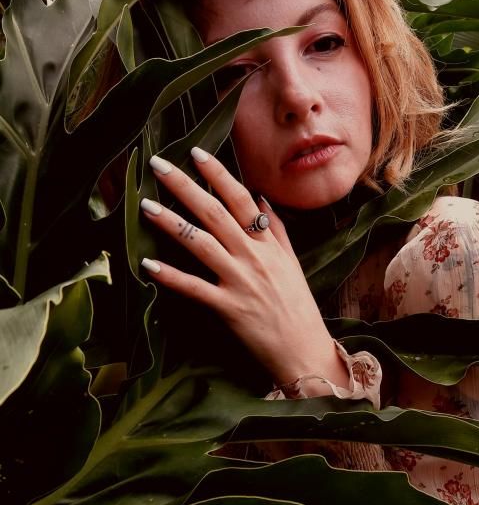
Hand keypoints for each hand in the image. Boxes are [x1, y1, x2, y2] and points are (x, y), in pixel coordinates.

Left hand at [140, 148, 348, 389]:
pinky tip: (148, 264)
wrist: (305, 351)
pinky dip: (171, 276)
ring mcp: (241, 282)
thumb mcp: (292, 263)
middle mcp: (254, 257)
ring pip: (202, 244)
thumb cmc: (297, 309)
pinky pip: (195, 288)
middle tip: (158, 165)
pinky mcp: (229, 309)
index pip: (241, 200)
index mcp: (268, 245)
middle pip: (215, 213)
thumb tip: (261, 198)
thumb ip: (276, 230)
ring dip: (172, 222)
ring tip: (146, 206)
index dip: (218, 175)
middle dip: (185, 186)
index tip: (196, 153)